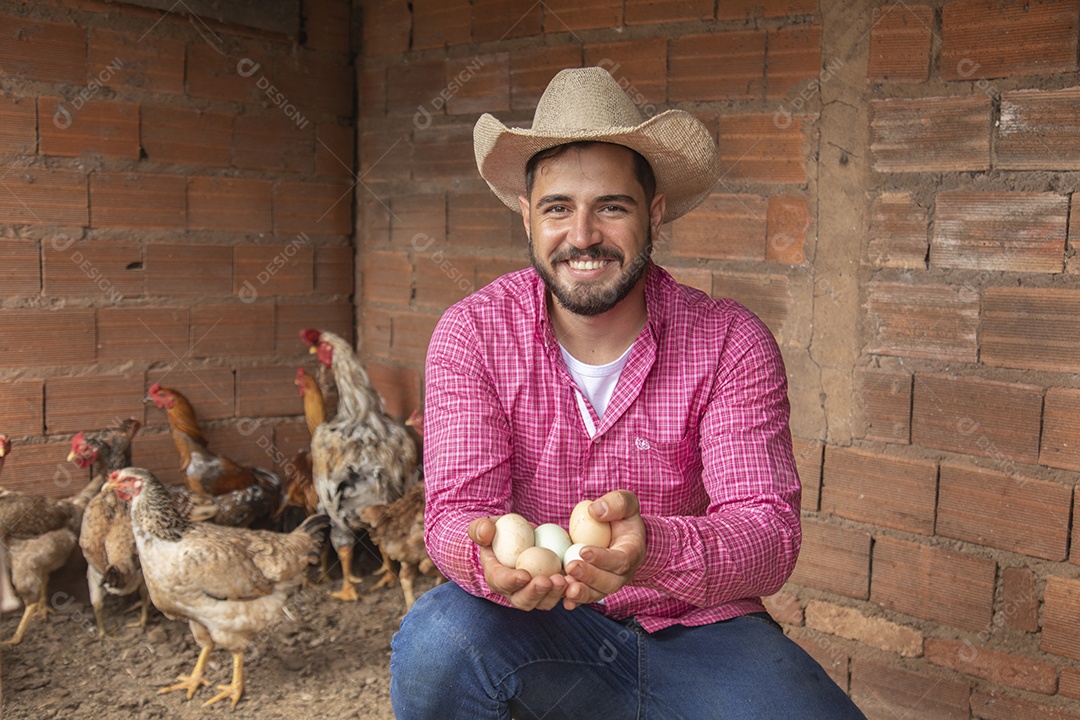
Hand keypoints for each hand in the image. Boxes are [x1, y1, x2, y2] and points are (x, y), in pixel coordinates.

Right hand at [468, 517, 568, 610]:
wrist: (519, 536)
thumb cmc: (500, 531)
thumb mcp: (487, 525)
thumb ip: (481, 528)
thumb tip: (485, 533)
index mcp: (495, 575)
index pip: (500, 582)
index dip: (511, 581)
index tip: (524, 575)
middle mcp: (513, 590)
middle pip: (523, 600)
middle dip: (535, 593)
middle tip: (547, 580)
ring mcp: (533, 592)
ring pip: (543, 602)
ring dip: (554, 594)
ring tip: (565, 580)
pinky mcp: (550, 590)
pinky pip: (559, 596)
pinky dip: (568, 592)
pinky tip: (577, 582)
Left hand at [561, 490, 645, 609]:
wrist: (623, 534)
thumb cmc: (623, 516)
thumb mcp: (626, 502)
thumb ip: (616, 502)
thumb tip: (595, 511)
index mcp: (632, 552)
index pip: (621, 560)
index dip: (603, 558)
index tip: (583, 551)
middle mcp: (624, 573)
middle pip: (610, 582)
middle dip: (590, 577)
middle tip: (571, 567)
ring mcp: (610, 583)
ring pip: (598, 593)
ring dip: (581, 592)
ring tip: (564, 585)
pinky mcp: (596, 587)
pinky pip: (587, 596)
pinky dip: (574, 600)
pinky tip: (562, 599)